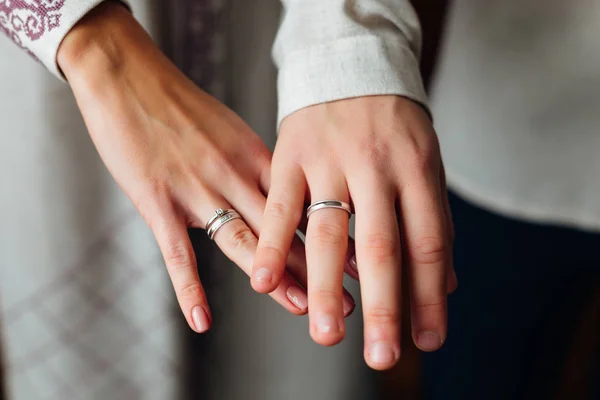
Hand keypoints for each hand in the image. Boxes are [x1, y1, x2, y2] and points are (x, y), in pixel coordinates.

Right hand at [57, 2, 355, 332]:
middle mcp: (234, 174)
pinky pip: (177, 253)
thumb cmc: (177, 104)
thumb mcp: (228, 129)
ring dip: (275, 280)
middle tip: (350, 298)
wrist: (127, 75)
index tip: (360, 259)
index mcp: (254, 157)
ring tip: (303, 309)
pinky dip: (189, 290)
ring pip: (243, 242)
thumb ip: (252, 164)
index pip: (300, 205)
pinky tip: (202, 321)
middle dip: (318, 268)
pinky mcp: (158, 201)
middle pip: (281, 230)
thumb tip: (277, 190)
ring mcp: (197, 189)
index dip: (332, 235)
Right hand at [253, 95, 456, 369]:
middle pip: (380, 246)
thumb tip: (447, 285)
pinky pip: (279, 205)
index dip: (430, 296)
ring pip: (326, 232)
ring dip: (323, 287)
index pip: (427, 243)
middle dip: (382, 305)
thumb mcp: (425, 161)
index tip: (428, 339)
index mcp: (417, 169)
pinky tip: (263, 283)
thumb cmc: (393, 122)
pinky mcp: (290, 155)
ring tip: (325, 334)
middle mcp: (376, 167)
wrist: (349, 65)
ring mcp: (330, 160)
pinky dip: (270, 245)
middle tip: (381, 354)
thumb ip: (434, 220)